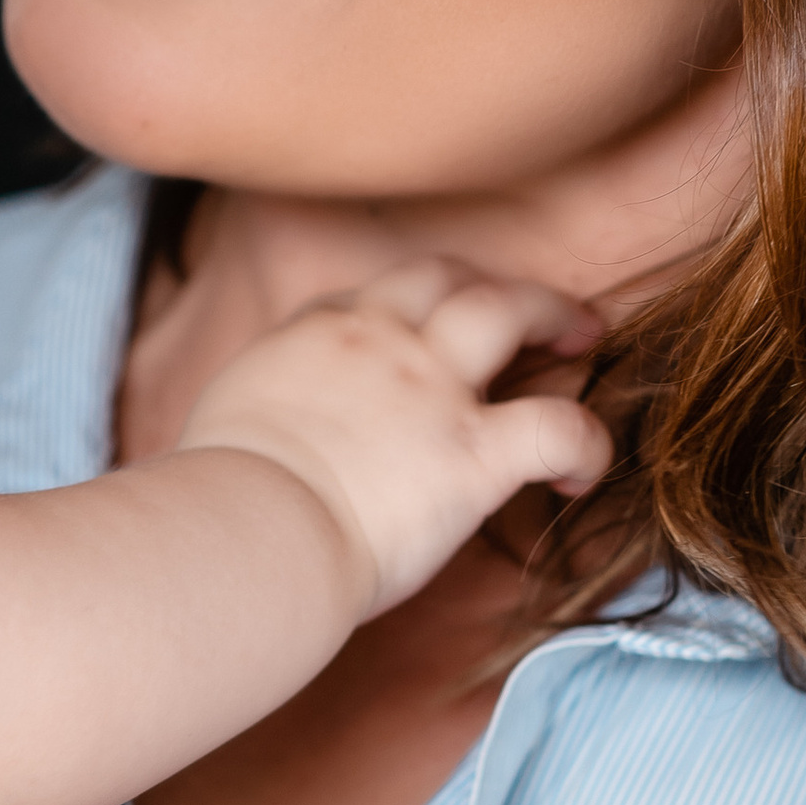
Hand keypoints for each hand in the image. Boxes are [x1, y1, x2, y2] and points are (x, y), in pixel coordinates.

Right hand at [176, 258, 612, 622]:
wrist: (248, 528)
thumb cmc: (219, 497)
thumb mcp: (225, 421)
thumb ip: (260, 411)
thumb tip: (254, 446)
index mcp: (315, 337)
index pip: (370, 298)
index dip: (405, 310)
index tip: (418, 337)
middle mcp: (378, 343)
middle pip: (446, 276)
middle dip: (489, 283)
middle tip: (526, 308)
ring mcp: (432, 390)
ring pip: (509, 309)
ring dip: (552, 312)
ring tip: (583, 332)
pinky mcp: (474, 453)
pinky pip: (558, 427)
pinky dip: (586, 443)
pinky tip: (582, 475)